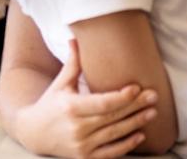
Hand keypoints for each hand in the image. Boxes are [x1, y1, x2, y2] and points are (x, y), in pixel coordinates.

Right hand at [13, 40, 158, 158]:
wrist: (33, 133)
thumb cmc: (49, 105)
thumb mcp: (59, 84)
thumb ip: (72, 64)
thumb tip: (75, 39)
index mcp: (70, 107)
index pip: (102, 103)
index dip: (121, 96)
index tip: (137, 88)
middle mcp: (77, 127)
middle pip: (113, 116)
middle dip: (135, 106)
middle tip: (153, 96)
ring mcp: (82, 144)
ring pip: (115, 133)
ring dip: (136, 123)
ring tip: (152, 112)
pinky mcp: (85, 157)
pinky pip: (111, 152)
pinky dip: (127, 145)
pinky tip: (140, 135)